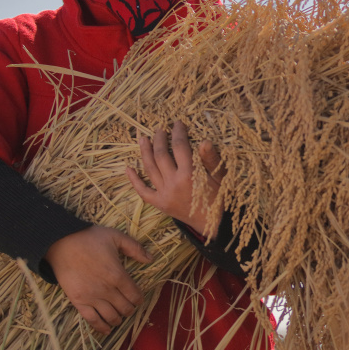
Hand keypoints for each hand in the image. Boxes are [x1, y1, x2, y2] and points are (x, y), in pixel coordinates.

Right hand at [45, 226, 152, 334]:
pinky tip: (107, 329)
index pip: (135, 295)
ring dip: (118, 319)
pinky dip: (101, 328)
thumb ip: (135, 248)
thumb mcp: (116, 237)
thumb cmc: (89, 238)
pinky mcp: (78, 301)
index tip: (138, 299)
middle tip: (128, 307)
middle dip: (130, 309)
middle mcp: (107, 289)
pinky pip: (92, 320)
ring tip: (119, 317)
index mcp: (118, 275)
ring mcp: (92, 297)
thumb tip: (151, 259)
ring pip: (111, 317)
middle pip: (125, 308)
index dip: (139, 299)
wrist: (61, 243)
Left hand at [126, 121, 224, 238]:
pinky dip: (134, 180)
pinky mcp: (160, 204)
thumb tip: (204, 141)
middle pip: (161, 155)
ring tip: (143, 139)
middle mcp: (174, 183)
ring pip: (149, 169)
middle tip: (160, 130)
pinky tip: (128, 168)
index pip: (180, 147)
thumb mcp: (220, 177)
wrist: (215, 225)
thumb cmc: (220, 198)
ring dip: (145, 152)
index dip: (178, 133)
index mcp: (190, 175)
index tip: (177, 123)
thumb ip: (211, 159)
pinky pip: (143, 191)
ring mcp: (164, 194)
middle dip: (160, 139)